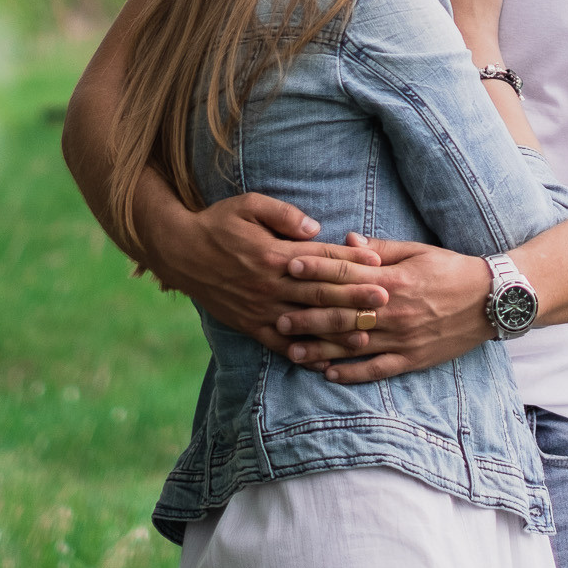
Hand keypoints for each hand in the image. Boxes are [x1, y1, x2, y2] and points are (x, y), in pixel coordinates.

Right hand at [155, 194, 388, 351]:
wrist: (181, 253)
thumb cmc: (219, 223)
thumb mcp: (249, 204)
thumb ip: (284, 215)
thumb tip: (315, 226)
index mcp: (274, 254)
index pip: (320, 258)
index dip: (350, 260)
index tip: (378, 262)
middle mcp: (270, 285)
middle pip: (320, 293)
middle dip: (355, 297)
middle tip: (386, 300)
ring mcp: (261, 309)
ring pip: (306, 323)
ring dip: (337, 330)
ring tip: (366, 335)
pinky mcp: (251, 326)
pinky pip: (282, 345)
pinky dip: (305, 354)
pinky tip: (326, 362)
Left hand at [276, 235, 493, 383]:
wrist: (491, 301)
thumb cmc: (453, 270)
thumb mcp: (418, 251)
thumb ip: (380, 248)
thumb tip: (347, 240)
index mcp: (393, 281)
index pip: (347, 275)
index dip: (316, 270)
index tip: (289, 266)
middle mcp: (394, 312)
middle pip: (342, 314)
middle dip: (308, 315)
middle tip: (277, 317)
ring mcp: (402, 339)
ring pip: (352, 346)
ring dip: (320, 348)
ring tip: (292, 350)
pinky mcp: (412, 360)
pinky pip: (376, 369)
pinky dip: (351, 373)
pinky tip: (328, 373)